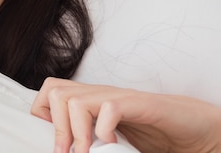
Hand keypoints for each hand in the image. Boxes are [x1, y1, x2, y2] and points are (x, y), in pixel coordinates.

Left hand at [31, 77, 220, 152]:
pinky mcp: (139, 105)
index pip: (50, 91)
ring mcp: (119, 97)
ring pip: (75, 100)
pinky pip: (109, 108)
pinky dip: (104, 130)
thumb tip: (62, 151)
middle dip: (56, 126)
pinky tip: (112, 144)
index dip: (43, 114)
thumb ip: (89, 139)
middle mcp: (101, 94)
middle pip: (55, 91)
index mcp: (91, 100)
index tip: (56, 143)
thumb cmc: (153, 135)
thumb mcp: (110, 137)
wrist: (195, 128)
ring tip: (87, 152)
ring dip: (75, 132)